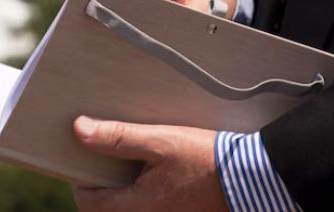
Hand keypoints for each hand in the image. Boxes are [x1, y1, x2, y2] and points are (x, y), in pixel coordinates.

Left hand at [72, 116, 228, 211]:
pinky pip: (148, 210)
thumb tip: (79, 129)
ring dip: (124, 194)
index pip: (89, 203)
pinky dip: (143, 198)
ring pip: (128, 211)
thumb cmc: (207, 160)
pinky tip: (154, 178)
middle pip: (107, 211)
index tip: (90, 162)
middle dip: (104, 189)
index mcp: (139, 208)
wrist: (254, 179)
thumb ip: (118, 137)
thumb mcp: (160, 141)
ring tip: (134, 168)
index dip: (84, 181)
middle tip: (111, 162)